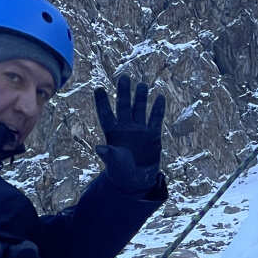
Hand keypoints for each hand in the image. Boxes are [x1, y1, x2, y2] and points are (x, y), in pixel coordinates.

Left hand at [93, 75, 165, 194]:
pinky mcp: (152, 135)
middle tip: (124, 77)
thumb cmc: (121, 172)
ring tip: (142, 84)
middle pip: (124, 106)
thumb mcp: (114, 162)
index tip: (98, 89)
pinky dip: (158, 108)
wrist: (137, 180)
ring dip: (140, 97)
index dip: (102, 102)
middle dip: (124, 92)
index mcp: (112, 133)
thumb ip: (108, 154)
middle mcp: (125, 128)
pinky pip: (155, 119)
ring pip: (139, 109)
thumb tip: (99, 148)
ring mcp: (139, 130)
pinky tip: (159, 96)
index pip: (106, 114)